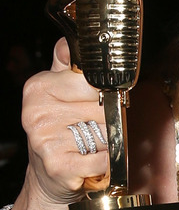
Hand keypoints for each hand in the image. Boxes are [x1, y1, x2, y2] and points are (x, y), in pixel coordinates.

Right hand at [10, 39, 108, 209]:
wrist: (50, 173)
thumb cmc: (60, 128)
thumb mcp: (59, 90)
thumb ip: (67, 63)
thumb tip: (73, 36)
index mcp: (39, 87)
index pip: (95, 79)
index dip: (106, 92)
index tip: (98, 99)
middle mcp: (37, 111)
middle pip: (106, 106)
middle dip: (110, 117)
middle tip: (94, 125)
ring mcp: (45, 139)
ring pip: (108, 131)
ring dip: (109, 139)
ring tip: (91, 141)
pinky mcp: (58, 165)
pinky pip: (103, 157)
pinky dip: (106, 161)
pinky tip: (91, 159)